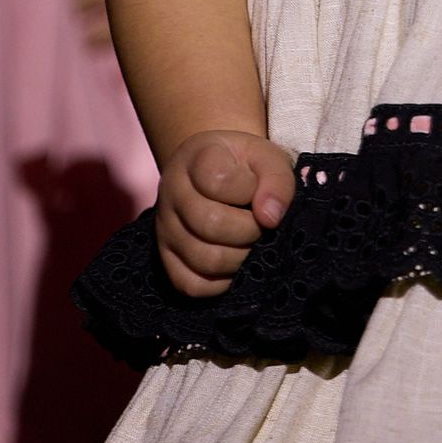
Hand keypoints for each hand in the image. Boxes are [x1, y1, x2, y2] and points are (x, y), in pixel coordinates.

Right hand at [156, 130, 294, 296]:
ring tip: (251, 243)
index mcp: (194, 159)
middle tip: (261, 225)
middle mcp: (172, 193)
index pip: (218, 181)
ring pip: (203, 259)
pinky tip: (234, 262)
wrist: (216, 173)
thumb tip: (271, 219)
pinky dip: (221, 282)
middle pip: (211, 224)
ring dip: (240, 257)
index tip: (257, 189)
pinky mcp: (166, 260)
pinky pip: (191, 285)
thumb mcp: (266, 158)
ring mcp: (165, 229)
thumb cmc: (245, 166)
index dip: (249, 190)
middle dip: (249, 230)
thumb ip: (276, 180)